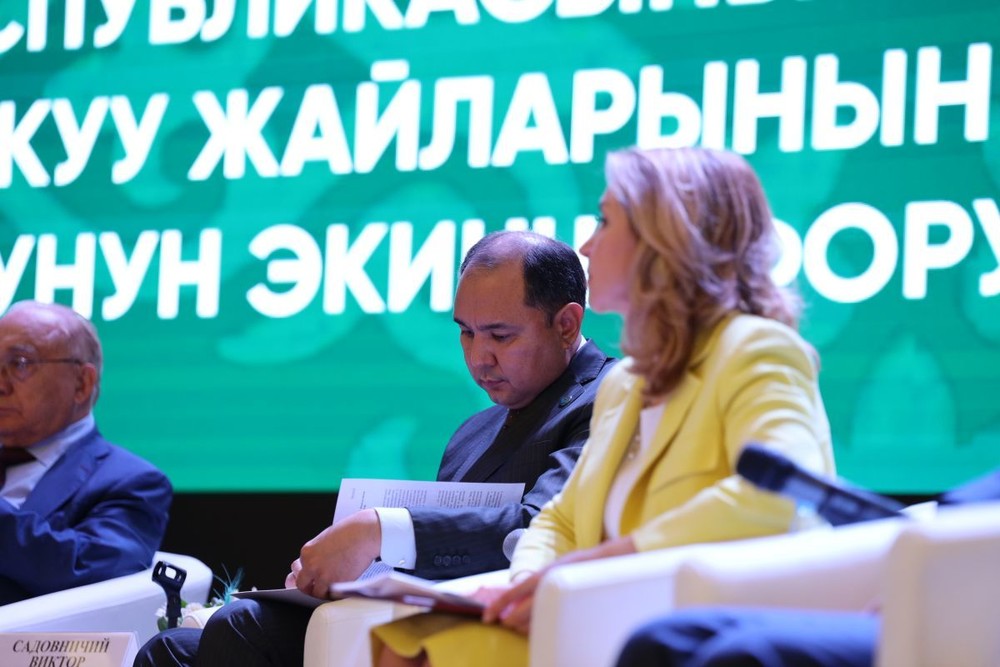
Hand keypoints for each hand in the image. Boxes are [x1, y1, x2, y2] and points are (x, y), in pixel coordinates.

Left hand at [293, 509, 381, 598]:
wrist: (365, 533)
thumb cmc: (349, 533)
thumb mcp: (325, 540)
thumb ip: (315, 554)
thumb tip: (305, 568)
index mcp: (307, 553)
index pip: (298, 571)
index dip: (306, 574)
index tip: (311, 576)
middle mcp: (312, 566)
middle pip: (302, 585)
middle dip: (309, 587)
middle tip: (317, 585)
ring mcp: (324, 576)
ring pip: (317, 593)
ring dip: (323, 591)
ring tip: (333, 584)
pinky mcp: (338, 584)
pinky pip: (332, 595)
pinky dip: (335, 592)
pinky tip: (341, 584)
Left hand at [482, 536, 637, 634]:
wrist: (615, 562)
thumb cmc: (583, 565)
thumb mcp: (558, 568)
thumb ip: (540, 581)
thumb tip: (518, 596)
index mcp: (546, 573)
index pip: (515, 591)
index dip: (499, 605)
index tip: (487, 616)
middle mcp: (552, 584)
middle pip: (524, 611)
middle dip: (512, 620)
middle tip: (506, 625)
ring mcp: (564, 595)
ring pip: (538, 620)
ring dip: (525, 627)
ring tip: (520, 627)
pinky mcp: (574, 604)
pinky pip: (553, 622)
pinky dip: (542, 627)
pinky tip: (539, 628)